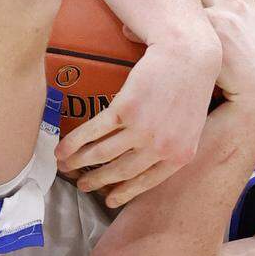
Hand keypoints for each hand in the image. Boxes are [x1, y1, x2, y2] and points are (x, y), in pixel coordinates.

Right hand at [56, 32, 221, 208]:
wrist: (188, 55)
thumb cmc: (191, 86)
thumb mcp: (192, 125)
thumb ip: (173, 145)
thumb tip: (149, 160)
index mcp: (180, 155)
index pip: (148, 182)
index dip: (125, 192)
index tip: (109, 200)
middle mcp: (161, 147)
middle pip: (121, 171)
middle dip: (98, 181)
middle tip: (83, 186)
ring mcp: (143, 129)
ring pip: (103, 154)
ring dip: (79, 162)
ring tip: (66, 167)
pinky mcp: (126, 110)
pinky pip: (93, 132)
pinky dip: (74, 142)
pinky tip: (62, 149)